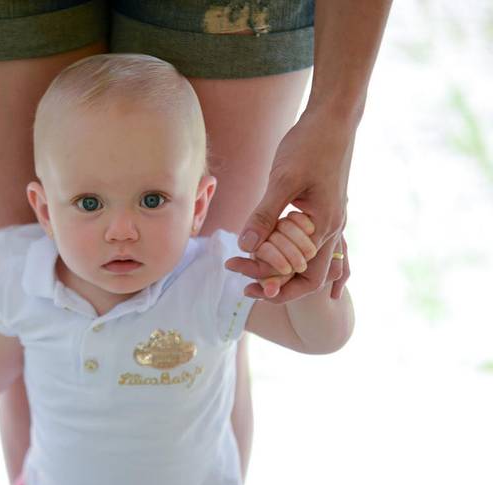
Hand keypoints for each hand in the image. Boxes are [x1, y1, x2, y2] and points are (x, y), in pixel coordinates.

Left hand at [232, 106, 354, 301]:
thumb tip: (245, 246)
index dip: (264, 276)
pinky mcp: (324, 210)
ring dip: (283, 270)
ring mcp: (331, 220)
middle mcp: (332, 229)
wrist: (334, 118)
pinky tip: (277, 257)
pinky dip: (294, 256)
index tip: (234, 268)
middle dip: (274, 282)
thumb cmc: (310, 144)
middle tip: (241, 277)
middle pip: (307, 277)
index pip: (294, 270)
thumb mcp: (283, 179)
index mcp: (324, 226)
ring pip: (311, 264)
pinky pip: (312, 246)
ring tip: (252, 268)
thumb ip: (265, 215)